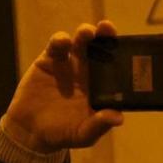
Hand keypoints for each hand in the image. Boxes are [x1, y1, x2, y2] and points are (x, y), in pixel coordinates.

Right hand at [0, 21, 125, 155]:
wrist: (31, 131)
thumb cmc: (64, 133)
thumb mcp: (84, 134)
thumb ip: (99, 125)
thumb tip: (118, 118)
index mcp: (103, 89)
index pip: (117, 69)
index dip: (124, 57)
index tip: (131, 48)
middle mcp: (89, 74)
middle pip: (101, 50)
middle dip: (106, 36)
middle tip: (108, 28)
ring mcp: (69, 65)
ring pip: (80, 44)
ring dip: (84, 34)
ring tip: (87, 33)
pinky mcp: (49, 61)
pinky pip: (56, 47)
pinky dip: (60, 41)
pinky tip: (63, 41)